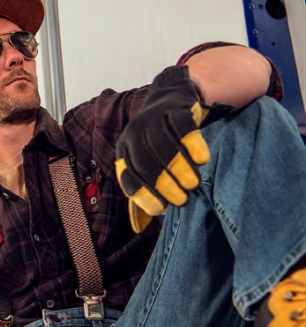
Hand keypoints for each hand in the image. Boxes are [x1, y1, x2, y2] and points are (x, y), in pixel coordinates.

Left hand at [115, 66, 209, 231]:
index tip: (161, 210)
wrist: (172, 99)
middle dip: (164, 184)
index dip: (144, 195)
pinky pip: (182, 127)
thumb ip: (144, 192)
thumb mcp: (147, 165)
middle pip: (145, 162)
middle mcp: (133, 133)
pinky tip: (203, 160)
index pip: (129, 176)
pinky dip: (192, 144)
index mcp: (124, 150)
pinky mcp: (174, 108)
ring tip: (193, 184)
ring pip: (163, 145)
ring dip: (178, 168)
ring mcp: (152, 118)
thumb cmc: (160, 144)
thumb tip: (139, 227)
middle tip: (182, 200)